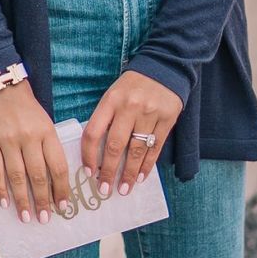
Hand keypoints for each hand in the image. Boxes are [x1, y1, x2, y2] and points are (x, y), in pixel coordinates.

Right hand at [0, 79, 73, 226]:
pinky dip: (0, 188)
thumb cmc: (24, 105)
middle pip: (38, 175)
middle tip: (45, 219)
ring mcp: (8, 140)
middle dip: (43, 200)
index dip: (61, 189)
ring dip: (22, 200)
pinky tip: (4, 202)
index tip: (63, 206)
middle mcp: (29, 137)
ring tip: (26, 217)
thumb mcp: (44, 121)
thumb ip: (48, 145)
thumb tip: (53, 179)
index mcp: (47, 131)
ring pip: (17, 176)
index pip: (57, 166)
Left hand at [82, 71, 184, 198]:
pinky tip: (141, 177)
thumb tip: (96, 154)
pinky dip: (147, 165)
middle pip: (114, 145)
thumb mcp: (114, 95)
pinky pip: (155, 148)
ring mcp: (149, 113)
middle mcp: (129, 107)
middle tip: (105, 190)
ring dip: (129, 173)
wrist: (164, 67)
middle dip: (108, 171)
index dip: (89, 155)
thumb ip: (106, 119)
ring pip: (136, 150)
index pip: (94, 132)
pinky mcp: (167, 119)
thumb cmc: (133, 86)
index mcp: (111, 100)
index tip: (88, 172)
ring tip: (124, 189)